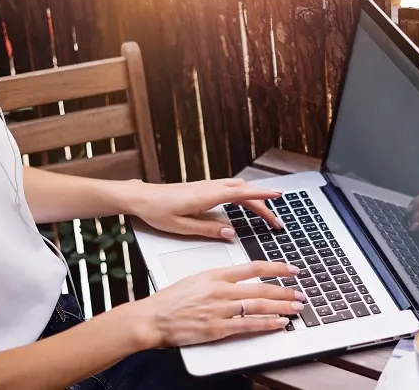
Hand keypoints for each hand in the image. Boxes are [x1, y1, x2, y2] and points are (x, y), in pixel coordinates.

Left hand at [129, 178, 281, 239]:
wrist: (140, 198)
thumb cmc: (156, 211)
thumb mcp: (181, 227)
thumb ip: (208, 230)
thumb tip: (231, 233)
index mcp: (206, 197)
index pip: (241, 193)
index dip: (261, 194)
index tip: (278, 196)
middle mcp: (209, 188)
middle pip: (244, 192)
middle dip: (263, 205)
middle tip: (276, 222)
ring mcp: (207, 186)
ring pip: (238, 188)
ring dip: (254, 199)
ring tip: (265, 214)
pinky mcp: (203, 188)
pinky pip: (230, 188)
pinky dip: (244, 195)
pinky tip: (245, 203)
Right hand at [134, 261, 304, 347]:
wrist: (153, 318)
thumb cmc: (170, 300)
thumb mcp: (196, 279)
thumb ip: (219, 278)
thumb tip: (240, 279)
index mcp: (216, 274)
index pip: (253, 267)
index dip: (276, 268)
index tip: (292, 269)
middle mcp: (221, 290)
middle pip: (261, 288)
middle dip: (285, 291)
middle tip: (300, 293)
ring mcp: (220, 309)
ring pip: (258, 306)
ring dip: (281, 307)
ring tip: (295, 308)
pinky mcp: (217, 328)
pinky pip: (248, 325)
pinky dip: (266, 324)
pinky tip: (278, 324)